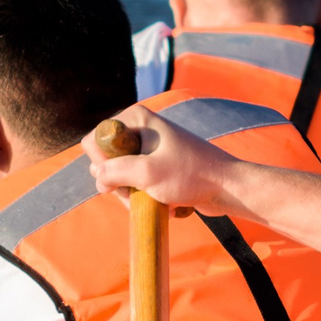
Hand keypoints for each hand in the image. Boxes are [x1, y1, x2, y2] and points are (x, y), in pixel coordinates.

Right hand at [85, 103, 237, 212]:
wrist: (226, 187)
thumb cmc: (190, 175)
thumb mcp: (146, 173)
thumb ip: (113, 171)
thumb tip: (98, 177)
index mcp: (136, 118)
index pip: (95, 139)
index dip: (102, 162)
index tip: (123, 175)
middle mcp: (140, 129)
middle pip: (105, 160)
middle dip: (118, 182)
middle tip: (141, 189)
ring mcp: (148, 149)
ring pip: (119, 177)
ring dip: (131, 194)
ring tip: (154, 198)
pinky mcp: (157, 166)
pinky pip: (136, 184)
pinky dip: (144, 196)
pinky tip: (162, 201)